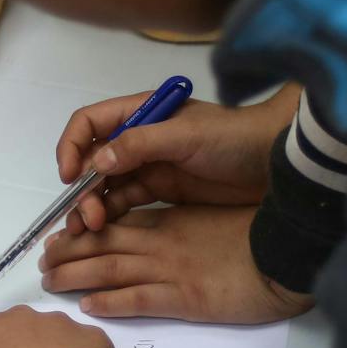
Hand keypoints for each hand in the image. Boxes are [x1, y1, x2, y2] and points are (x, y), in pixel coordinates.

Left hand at [40, 205, 311, 323]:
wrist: (289, 254)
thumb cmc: (261, 235)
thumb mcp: (217, 220)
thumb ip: (188, 225)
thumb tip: (168, 234)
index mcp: (171, 220)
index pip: (115, 221)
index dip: (83, 228)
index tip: (62, 235)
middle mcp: (163, 242)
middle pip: (102, 243)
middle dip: (68, 250)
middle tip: (43, 259)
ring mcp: (171, 270)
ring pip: (108, 269)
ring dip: (74, 275)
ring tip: (49, 282)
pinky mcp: (184, 298)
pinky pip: (137, 299)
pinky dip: (109, 302)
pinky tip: (87, 306)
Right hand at [55, 84, 299, 235]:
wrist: (277, 162)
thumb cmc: (233, 138)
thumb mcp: (186, 135)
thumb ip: (141, 144)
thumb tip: (97, 162)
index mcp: (140, 115)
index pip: (89, 123)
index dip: (72, 147)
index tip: (70, 175)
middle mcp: (138, 140)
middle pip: (92, 161)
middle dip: (81, 187)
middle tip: (87, 218)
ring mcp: (149, 168)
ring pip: (105, 187)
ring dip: (91, 206)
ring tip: (91, 229)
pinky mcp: (162, 194)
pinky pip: (125, 205)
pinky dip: (110, 217)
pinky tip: (103, 233)